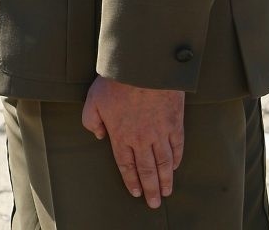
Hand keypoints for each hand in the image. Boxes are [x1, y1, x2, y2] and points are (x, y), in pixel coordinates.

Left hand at [82, 76, 184, 208]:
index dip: (131, 180)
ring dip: (165, 179)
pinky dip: (177, 158)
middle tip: (154, 203)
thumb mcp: (93, 99)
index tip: (136, 192)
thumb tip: (98, 135)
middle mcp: (141, 139)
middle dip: (150, 188)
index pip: (126, 165)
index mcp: (121, 135)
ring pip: (163, 163)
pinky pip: (177, 146)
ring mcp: (160, 131)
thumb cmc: (116, 81)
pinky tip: (175, 166)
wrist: (142, 66)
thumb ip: (91, 120)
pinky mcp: (175, 122)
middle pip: (147, 170)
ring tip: (167, 192)